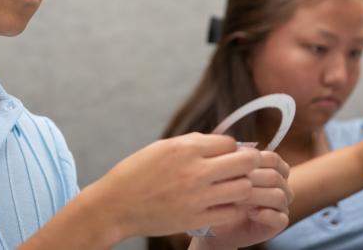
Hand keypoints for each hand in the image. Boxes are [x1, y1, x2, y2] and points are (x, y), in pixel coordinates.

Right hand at [90, 132, 261, 238]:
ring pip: (244, 188)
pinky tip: (222, 205)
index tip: (227, 155)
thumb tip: (222, 143)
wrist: (115, 205)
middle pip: (245, 162)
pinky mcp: (195, 219)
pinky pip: (231, 212)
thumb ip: (193, 144)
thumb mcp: (162, 147)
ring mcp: (196, 197)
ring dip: (241, 186)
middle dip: (248, 163)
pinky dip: (232, 208)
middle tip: (241, 169)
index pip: (230, 142)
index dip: (232, 148)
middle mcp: (194, 170)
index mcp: (184, 148)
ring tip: (231, 188)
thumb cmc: (136, 173)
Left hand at [196, 151, 292, 249]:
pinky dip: (265, 214)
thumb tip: (234, 151)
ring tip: (236, 200)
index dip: (254, 160)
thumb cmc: (219, 194)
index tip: (231, 164)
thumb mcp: (223, 175)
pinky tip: (250, 213)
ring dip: (256, 196)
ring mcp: (281, 205)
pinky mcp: (278, 224)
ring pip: (279, 196)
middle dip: (252, 179)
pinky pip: (280, 218)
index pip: (273, 159)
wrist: (214, 223)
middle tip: (229, 183)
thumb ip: (232, 162)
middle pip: (275, 177)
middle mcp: (280, 186)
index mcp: (271, 169)